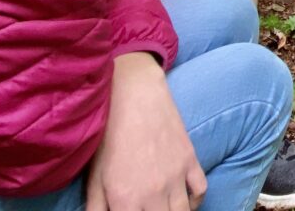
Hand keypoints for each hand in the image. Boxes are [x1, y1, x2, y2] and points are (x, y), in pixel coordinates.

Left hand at [86, 53, 205, 210]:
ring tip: (164, 208)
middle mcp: (154, 193)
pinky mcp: (190, 160)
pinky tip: (183, 199)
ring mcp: (176, 176)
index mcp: (126, 199)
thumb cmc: (108, 133)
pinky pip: (201, 191)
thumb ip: (95, 208)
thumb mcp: (93, 175)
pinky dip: (195, 201)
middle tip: (147, 209)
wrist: (133, 95)